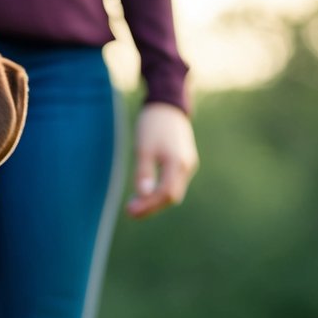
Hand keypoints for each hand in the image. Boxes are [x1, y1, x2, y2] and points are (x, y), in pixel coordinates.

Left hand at [126, 102, 198, 218]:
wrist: (167, 105)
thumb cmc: (152, 125)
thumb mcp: (143, 148)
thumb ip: (144, 172)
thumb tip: (143, 194)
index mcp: (177, 163)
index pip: (165, 194)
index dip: (148, 206)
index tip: (130, 211)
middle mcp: (186, 166)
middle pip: (171, 196)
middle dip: (151, 207)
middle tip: (130, 211)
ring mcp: (187, 164)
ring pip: (173, 191)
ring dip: (155, 200)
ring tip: (135, 204)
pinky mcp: (184, 161)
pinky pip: (174, 183)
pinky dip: (161, 191)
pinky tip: (146, 192)